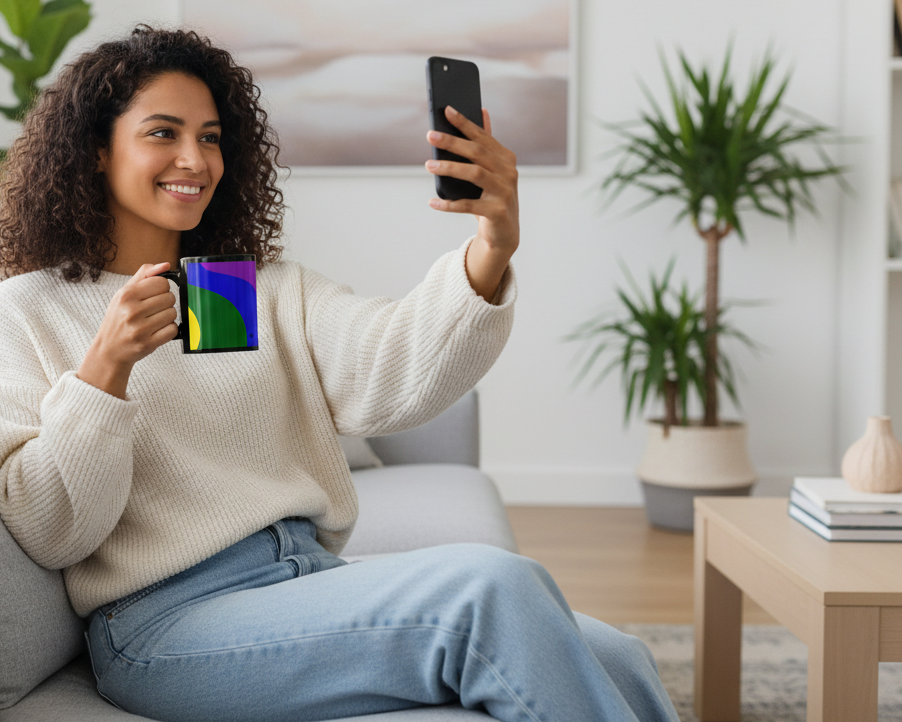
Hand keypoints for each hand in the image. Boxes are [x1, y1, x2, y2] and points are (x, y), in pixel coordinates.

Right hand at [76, 262, 178, 397]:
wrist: (109, 350)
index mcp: (126, 295)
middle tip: (153, 310)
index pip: (162, 282)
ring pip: (173, 314)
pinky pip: (173, 330)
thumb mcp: (124, 293)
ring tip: (154, 320)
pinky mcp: (148, 343)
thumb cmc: (118, 318)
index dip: (162, 288)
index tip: (154, 295)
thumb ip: (144, 275)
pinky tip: (157, 331)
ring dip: (167, 317)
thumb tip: (166, 265)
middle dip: (165, 303)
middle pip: (170, 298)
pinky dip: (169, 330)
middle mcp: (132, 311)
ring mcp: (140, 329)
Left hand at [426, 107, 518, 300]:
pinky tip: (433, 202)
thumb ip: (486, 144)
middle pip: (477, 152)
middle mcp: (509, 172)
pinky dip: (449, 204)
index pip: (482, 136)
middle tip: (430, 136)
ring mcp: (505, 192)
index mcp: (506, 158)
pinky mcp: (497, 212)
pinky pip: (468, 205)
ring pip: (475, 174)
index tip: (446, 110)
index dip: (465, 123)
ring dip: (450, 168)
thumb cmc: (492, 197)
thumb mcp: (491, 170)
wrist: (504, 233)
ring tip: (429, 165)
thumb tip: (482, 111)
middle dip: (453, 142)